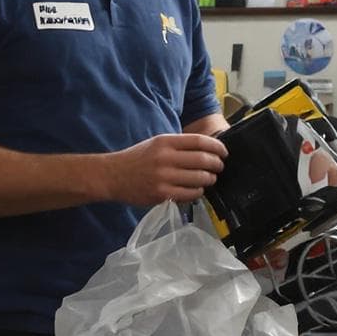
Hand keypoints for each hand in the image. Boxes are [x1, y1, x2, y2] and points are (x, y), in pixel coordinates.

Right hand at [102, 133, 227, 206]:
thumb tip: (208, 150)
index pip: (200, 141)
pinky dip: (198, 192)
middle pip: (203, 160)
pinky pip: (190, 194)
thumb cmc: (137, 159)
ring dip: (209, 179)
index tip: (224, 152)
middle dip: (217, 165)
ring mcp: (164, 177)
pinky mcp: (162, 194)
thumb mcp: (156, 144)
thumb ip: (179, 146)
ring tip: (209, 179)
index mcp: (165, 141)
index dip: (217, 147)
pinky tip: (197, 190)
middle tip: (219, 167)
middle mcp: (165, 158)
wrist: (112, 176)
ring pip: (200, 178)